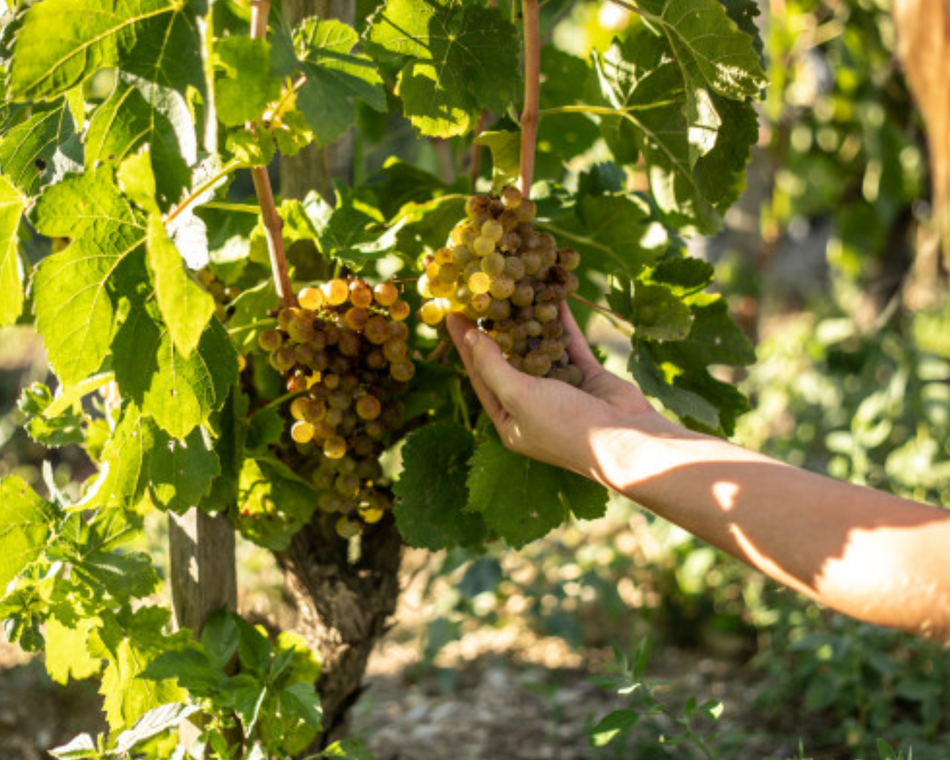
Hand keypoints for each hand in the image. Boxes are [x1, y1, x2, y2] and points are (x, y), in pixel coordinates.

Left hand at [445, 302, 659, 479]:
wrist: (625, 440)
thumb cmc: (564, 425)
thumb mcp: (518, 397)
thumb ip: (492, 366)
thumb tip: (471, 338)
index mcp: (510, 420)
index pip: (480, 376)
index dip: (466, 345)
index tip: (453, 314)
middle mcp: (533, 405)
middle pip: (508, 360)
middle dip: (497, 329)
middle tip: (483, 295)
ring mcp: (562, 390)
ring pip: (540, 349)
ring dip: (530, 321)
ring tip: (516, 289)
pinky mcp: (588, 377)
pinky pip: (569, 344)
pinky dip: (561, 323)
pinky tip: (553, 298)